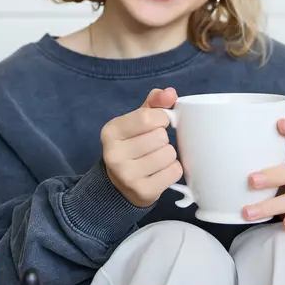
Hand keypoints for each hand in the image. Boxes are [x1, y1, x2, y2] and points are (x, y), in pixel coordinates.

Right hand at [101, 88, 181, 207]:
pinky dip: (173, 170)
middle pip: (160, 137)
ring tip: (156, 159)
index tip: (157, 125)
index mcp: (110, 131)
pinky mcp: (142, 191)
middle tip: (152, 146)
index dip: (161, 119)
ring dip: (169, 155)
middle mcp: (114, 154)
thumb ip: (154, 103)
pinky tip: (160, 172)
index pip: (148, 118)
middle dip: (163, 140)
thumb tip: (170, 93)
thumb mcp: (136, 121)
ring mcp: (126, 175)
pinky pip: (174, 172)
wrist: (119, 185)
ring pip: (169, 155)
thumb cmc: (132, 146)